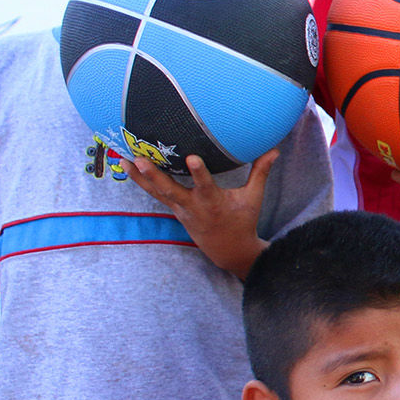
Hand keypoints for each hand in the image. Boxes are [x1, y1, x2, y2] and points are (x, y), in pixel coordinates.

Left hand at [125, 149, 275, 279]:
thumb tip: (274, 149)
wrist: (227, 250)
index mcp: (213, 202)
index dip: (198, 173)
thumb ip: (260, 172)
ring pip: (156, 192)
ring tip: (124, 158)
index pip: (205, 186)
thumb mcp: (253, 198)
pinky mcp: (173, 209)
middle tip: (140, 160)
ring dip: (139, 177)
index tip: (192, 158)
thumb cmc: (242, 221)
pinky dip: (140, 181)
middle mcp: (192, 206)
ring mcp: (180, 208)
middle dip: (154, 176)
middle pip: (169, 190)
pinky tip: (127, 166)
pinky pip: (154, 194)